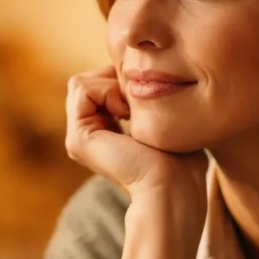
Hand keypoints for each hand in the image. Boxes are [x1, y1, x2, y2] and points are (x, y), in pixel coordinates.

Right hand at [65, 66, 207, 211]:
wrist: (173, 186)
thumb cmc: (181, 158)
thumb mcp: (163, 118)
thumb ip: (145, 97)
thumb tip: (139, 72)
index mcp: (104, 132)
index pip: (101, 84)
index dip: (124, 78)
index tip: (149, 96)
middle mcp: (88, 135)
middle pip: (89, 81)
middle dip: (114, 78)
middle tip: (139, 101)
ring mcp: (79, 138)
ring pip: (82, 83)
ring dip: (111, 84)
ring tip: (132, 109)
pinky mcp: (77, 139)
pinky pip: (81, 88)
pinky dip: (106, 90)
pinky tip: (125, 112)